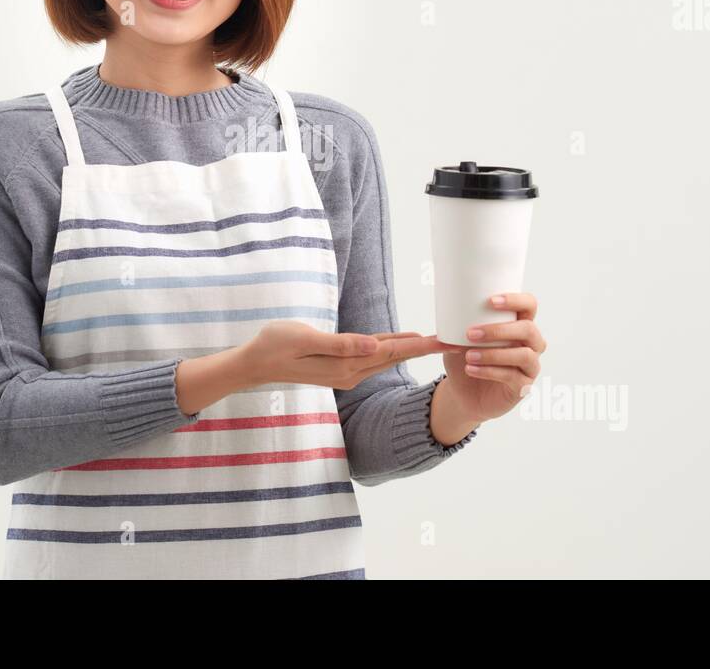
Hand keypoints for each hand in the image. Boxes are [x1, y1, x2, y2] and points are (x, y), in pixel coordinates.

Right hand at [240, 321, 450, 390]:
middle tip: (454, 337)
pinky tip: (402, 342)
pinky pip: (374, 357)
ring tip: (437, 338)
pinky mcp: (341, 368)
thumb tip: (373, 345)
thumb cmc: (275, 346)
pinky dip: (393, 348)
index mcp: (345, 365)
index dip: (419, 343)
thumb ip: (340, 344)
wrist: (255, 363)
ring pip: (387, 357)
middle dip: (425, 347)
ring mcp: (346, 372)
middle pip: (395, 356)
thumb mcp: (304, 339)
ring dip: (411, 348)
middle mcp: (351, 372)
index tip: (444, 339)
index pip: (391, 351)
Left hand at [440, 293, 546, 421]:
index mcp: (519, 324)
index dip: (516, 300)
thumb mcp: (458, 339)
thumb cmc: (466, 357)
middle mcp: (531, 343)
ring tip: (468, 356)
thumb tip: (440, 320)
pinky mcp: (524, 386)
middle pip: (528, 329)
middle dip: (499, 330)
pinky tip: (471, 369)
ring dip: (494, 354)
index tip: (490, 301)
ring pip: (523, 355)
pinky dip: (489, 371)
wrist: (464, 392)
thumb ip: (454, 328)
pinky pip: (513, 376)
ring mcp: (530, 365)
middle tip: (470, 334)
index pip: (529, 305)